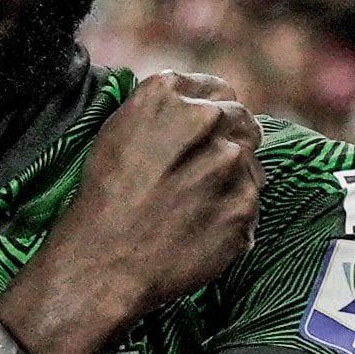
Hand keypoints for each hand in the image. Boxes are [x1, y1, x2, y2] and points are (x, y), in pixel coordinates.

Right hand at [16, 73, 262, 352]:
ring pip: (251, 164)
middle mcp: (205, 119)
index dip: (212, 114)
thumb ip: (165, 112)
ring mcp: (230, 163)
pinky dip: (233, 217)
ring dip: (232, 181)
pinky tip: (200, 230)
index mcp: (168, 95)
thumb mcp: (118, 133)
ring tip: (193, 208)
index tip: (204, 136)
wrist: (104, 262)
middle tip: (202, 174)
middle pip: (241, 121)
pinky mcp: (244, 204)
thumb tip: (198, 110)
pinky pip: (251, 205)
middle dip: (229, 142)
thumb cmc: (103, 200)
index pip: (218, 91)